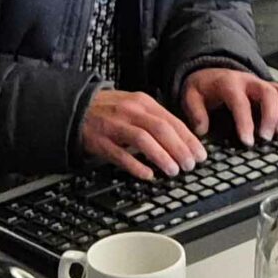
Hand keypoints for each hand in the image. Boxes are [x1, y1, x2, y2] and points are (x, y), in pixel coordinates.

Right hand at [80, 88, 205, 179]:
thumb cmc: (111, 110)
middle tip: (190, 165)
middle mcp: (130, 112)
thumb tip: (182, 139)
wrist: (78, 107)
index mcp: (143, 102)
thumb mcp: (136, 106)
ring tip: (173, 170)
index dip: (188, 139)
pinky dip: (135, 165)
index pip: (171, 120)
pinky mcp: (101, 141)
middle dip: (178, 148)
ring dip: (161, 156)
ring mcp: (115, 126)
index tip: (200, 154)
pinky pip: (120, 154)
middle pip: (160, 129)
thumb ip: (156, 119)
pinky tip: (147, 174)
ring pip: (142, 140)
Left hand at [182, 68, 277, 145]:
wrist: (210, 70)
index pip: (241, 102)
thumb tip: (202, 130)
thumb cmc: (204, 86)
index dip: (246, 122)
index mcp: (229, 83)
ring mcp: (261, 84)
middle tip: (267, 138)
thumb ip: (195, 112)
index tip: (248, 141)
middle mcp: (249, 81)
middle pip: (268, 93)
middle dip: (271, 116)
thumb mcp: (191, 96)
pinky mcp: (269, 88)